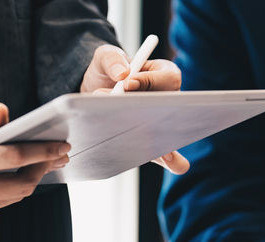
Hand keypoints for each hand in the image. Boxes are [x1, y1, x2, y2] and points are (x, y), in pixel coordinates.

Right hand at [0, 104, 68, 226]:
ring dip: (29, 181)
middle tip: (58, 155)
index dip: (41, 152)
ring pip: (11, 198)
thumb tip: (6, 114)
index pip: (12, 159)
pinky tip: (19, 176)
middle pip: (19, 185)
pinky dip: (9, 190)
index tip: (62, 145)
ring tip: (44, 164)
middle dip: (42, 169)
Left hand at [80, 44, 189, 173]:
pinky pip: (161, 151)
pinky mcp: (150, 140)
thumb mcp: (104, 57)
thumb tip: (121, 74)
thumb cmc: (107, 70)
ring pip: (167, 132)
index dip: (151, 81)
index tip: (128, 84)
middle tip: (137, 116)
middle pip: (170, 108)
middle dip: (154, 113)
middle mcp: (168, 100)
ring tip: (158, 146)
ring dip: (159, 138)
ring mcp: (160, 122)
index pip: (168, 78)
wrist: (93, 90)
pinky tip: (169, 161)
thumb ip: (111, 60)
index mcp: (163, 74)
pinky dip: (165, 157)